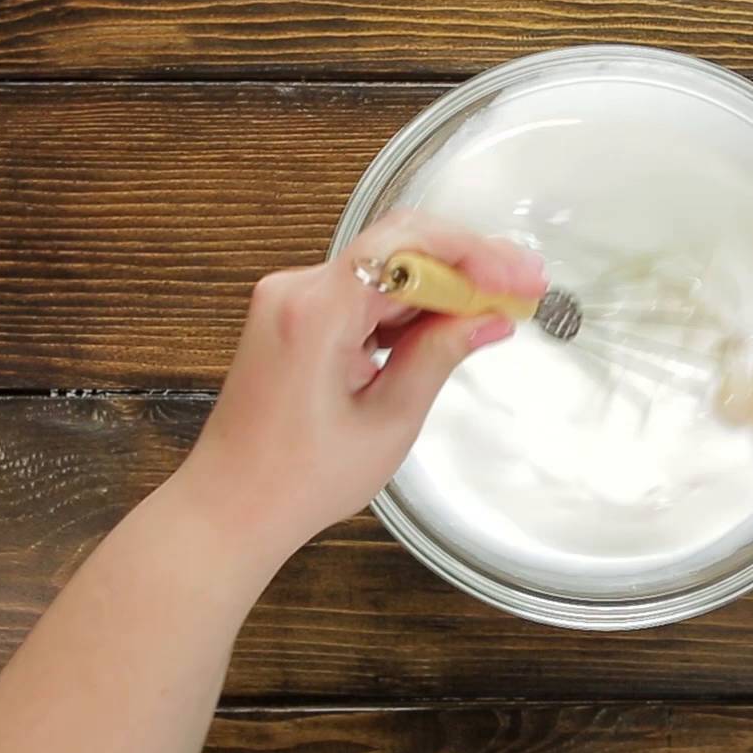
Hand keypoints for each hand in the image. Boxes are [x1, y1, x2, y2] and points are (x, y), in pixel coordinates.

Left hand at [168, 210, 546, 566]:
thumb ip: (440, 356)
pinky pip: (361, 294)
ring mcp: (290, 300)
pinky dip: (407, 307)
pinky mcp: (293, 317)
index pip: (406, 245)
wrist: (230, 507)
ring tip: (497, 310)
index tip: (518, 278)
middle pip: (398, 250)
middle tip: (523, 287)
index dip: (474, 253)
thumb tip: (488, 318)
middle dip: (467, 266)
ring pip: (383, 270)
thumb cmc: (295, 479)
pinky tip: (448, 327)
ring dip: (441, 287)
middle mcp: (295, 291)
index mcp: (314, 311)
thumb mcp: (388, 421)